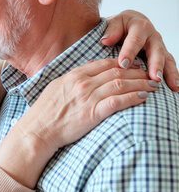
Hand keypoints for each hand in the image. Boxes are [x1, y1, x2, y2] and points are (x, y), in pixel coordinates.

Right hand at [23, 58, 157, 151]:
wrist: (39, 130)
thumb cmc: (45, 111)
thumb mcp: (57, 86)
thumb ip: (74, 75)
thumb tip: (90, 66)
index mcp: (74, 75)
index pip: (104, 64)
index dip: (122, 62)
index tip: (133, 64)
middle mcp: (83, 83)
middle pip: (117, 72)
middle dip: (136, 71)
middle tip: (149, 73)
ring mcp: (89, 97)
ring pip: (121, 84)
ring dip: (140, 83)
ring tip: (152, 85)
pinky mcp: (94, 113)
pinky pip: (118, 102)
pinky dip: (133, 97)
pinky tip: (143, 97)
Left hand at [103, 10, 178, 90]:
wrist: (132, 21)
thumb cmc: (121, 24)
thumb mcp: (114, 22)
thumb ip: (111, 30)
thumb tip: (105, 40)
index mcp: (139, 26)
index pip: (134, 40)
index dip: (129, 52)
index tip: (123, 64)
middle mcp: (153, 36)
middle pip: (156, 50)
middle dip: (156, 65)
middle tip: (154, 78)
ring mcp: (160, 45)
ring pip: (166, 59)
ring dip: (169, 73)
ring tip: (172, 87)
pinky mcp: (163, 54)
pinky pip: (170, 64)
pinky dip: (173, 75)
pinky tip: (175, 88)